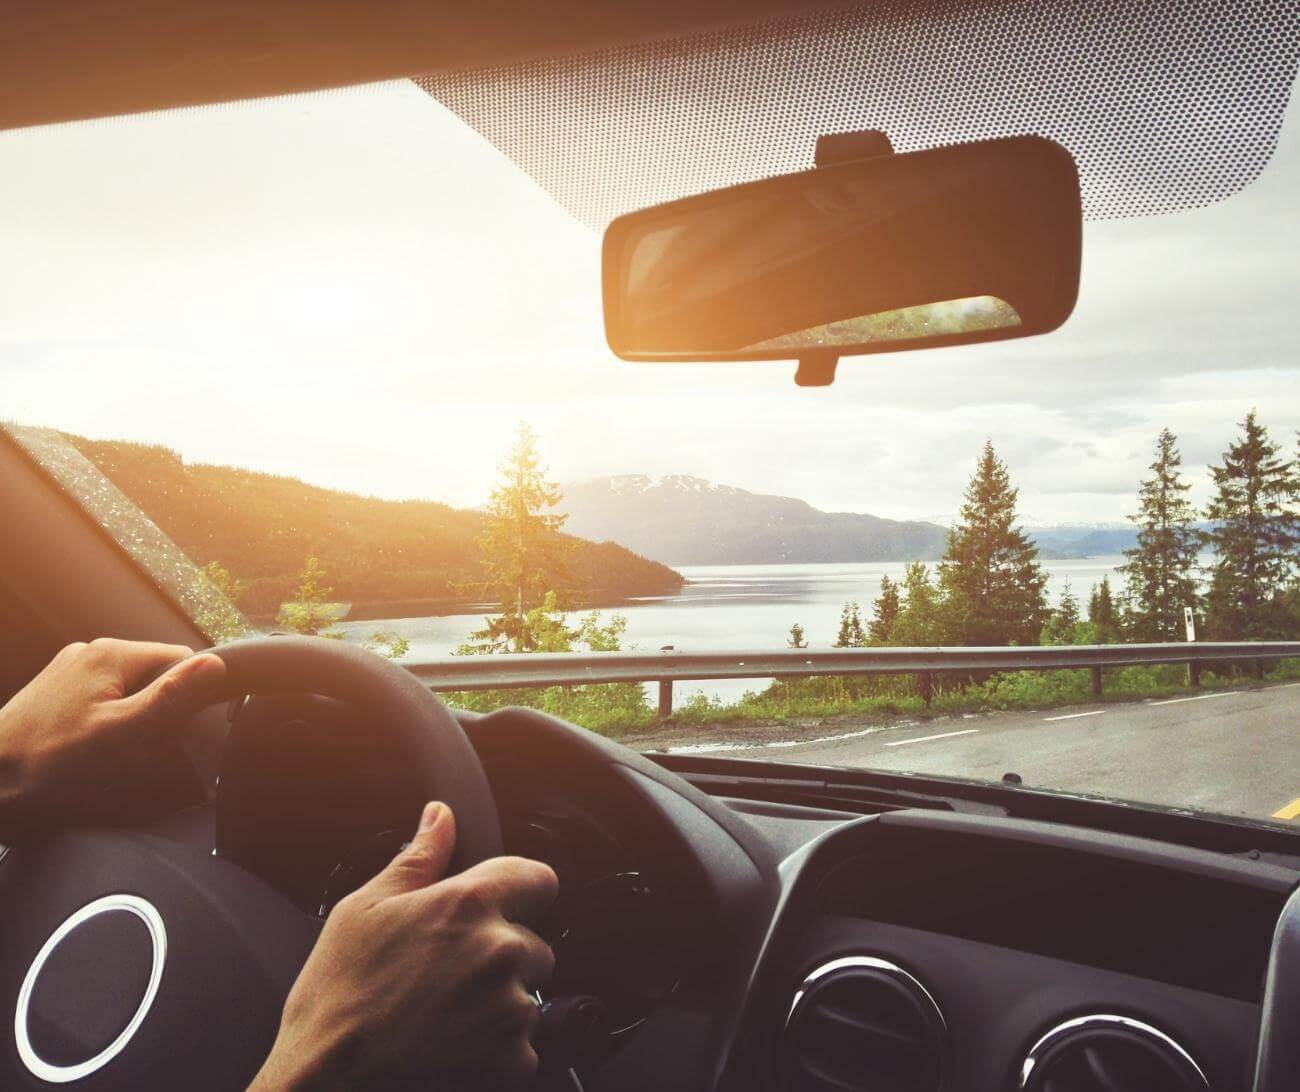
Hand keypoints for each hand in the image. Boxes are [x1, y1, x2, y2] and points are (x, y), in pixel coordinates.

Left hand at [0, 638, 226, 838]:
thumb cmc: (47, 765)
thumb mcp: (122, 734)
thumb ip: (171, 696)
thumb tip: (216, 665)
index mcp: (110, 654)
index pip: (181, 659)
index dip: (186, 697)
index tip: (170, 731)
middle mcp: (89, 653)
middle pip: (155, 675)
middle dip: (157, 711)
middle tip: (136, 748)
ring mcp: (70, 672)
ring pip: (130, 690)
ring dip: (132, 720)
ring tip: (108, 753)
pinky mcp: (57, 692)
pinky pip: (104, 701)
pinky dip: (108, 724)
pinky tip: (90, 751)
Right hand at [251, 802, 558, 1091]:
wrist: (326, 1073)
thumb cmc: (338, 991)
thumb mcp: (366, 907)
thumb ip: (419, 857)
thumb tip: (441, 816)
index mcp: (470, 902)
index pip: (540, 879)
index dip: (521, 892)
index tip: (500, 908)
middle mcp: (500, 949)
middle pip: (535, 942)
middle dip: (502, 954)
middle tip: (449, 972)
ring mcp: (510, 1006)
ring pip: (529, 994)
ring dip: (501, 1002)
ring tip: (445, 1011)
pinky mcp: (511, 1057)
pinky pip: (524, 1046)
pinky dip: (498, 1050)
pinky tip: (454, 1044)